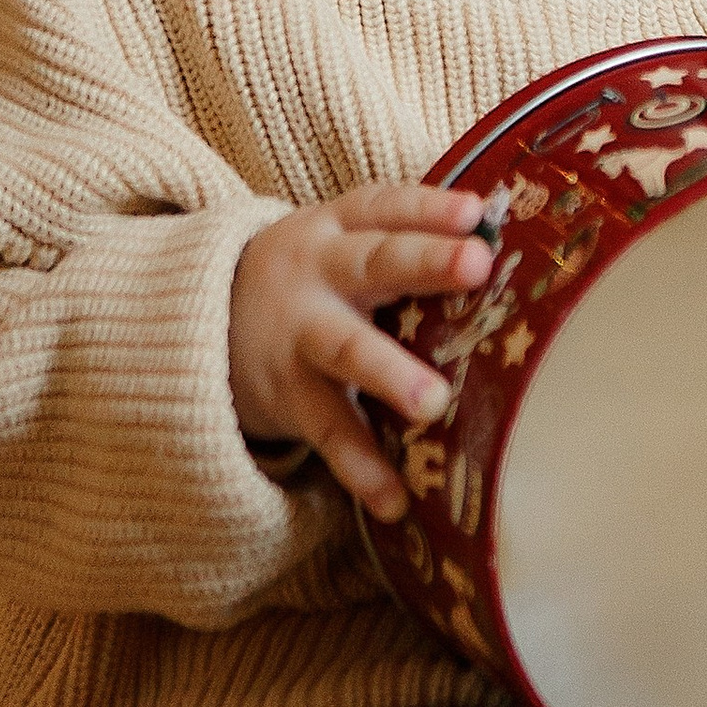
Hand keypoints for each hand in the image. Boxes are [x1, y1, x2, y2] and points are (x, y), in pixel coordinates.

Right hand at [228, 183, 490, 518]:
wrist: (198, 320)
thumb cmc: (311, 278)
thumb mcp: (340, 243)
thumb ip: (404, 242)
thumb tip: (508, 242)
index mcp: (338, 229)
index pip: (385, 207)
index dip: (430, 206)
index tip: (478, 211)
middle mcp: (318, 274)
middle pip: (373, 262)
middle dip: (425, 262)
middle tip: (477, 264)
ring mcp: (301, 336)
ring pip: (347, 349)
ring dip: (390, 373)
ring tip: (432, 402)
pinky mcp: (291, 396)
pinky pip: (329, 431)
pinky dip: (361, 467)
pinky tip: (395, 499)